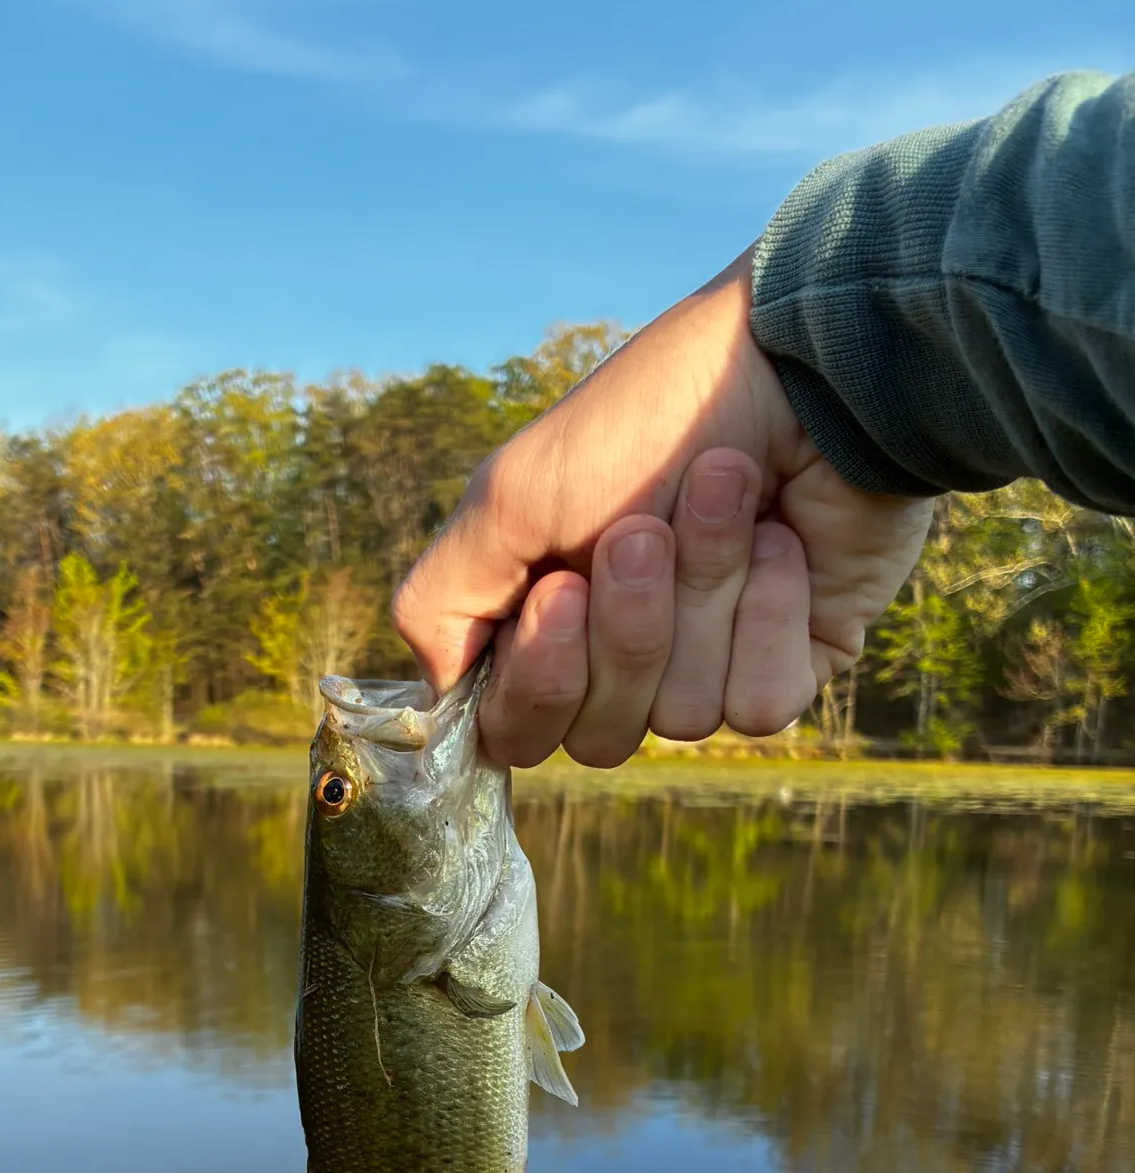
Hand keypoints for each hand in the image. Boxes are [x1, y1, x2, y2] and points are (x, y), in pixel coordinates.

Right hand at [390, 250, 935, 766]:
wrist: (800, 367)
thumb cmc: (646, 421)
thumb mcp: (509, 496)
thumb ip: (439, 602)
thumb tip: (444, 702)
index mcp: (545, 625)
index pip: (515, 731)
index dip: (539, 678)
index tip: (561, 588)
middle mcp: (619, 658)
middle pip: (597, 738)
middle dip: (626, 627)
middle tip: (645, 528)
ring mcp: (705, 667)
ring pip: (679, 718)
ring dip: (702, 594)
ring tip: (725, 496)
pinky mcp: (789, 664)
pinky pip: (757, 706)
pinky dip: (767, 613)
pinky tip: (783, 542)